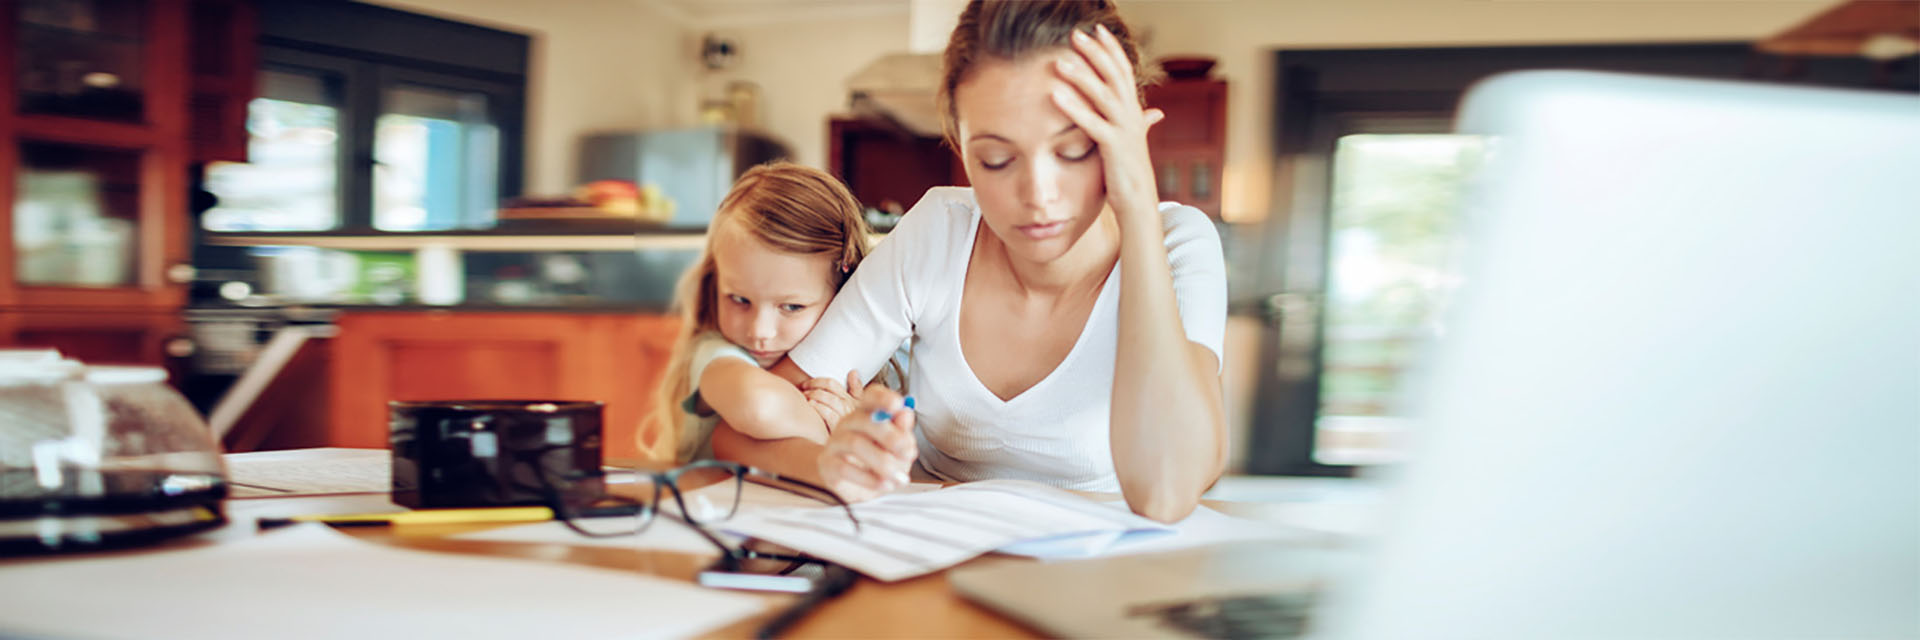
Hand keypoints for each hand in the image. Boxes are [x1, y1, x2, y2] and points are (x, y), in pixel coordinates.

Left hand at [798, 371, 860, 427]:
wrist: (853, 451)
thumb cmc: (853, 428)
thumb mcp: (858, 408)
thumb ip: (856, 389)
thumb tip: (853, 372)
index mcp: (853, 400)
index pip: (832, 384)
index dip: (816, 381)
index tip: (806, 385)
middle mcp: (850, 408)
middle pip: (829, 390)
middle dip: (813, 388)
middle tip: (803, 391)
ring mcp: (846, 418)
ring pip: (830, 400)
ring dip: (815, 396)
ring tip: (805, 398)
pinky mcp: (841, 430)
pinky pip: (829, 414)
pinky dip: (819, 408)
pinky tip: (811, 407)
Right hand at [816, 384, 915, 502]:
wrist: (849, 485)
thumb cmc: (875, 461)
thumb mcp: (895, 448)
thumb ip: (902, 432)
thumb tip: (906, 414)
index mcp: (866, 413)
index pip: (870, 396)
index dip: (883, 397)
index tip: (898, 405)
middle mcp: (848, 424)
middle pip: (864, 420)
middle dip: (891, 436)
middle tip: (908, 454)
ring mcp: (835, 443)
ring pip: (855, 444)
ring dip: (882, 462)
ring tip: (898, 477)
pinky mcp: (828, 465)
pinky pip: (845, 468)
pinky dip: (869, 479)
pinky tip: (885, 485)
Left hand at [1050, 24, 1166, 224]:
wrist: (1139, 204)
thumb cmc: (1131, 173)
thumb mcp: (1135, 143)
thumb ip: (1141, 123)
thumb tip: (1153, 112)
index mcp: (1133, 112)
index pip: (1123, 71)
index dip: (1111, 49)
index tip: (1097, 29)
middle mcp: (1132, 116)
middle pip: (1114, 75)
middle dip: (1095, 53)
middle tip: (1075, 34)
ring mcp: (1124, 130)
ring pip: (1103, 95)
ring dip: (1081, 76)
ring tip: (1060, 61)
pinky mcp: (1113, 148)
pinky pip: (1091, 122)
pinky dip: (1073, 106)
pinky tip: (1055, 94)